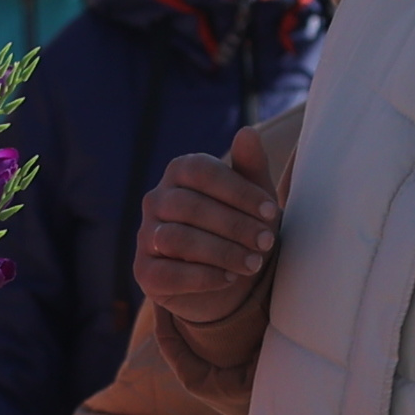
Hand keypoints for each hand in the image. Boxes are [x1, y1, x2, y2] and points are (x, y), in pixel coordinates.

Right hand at [136, 126, 278, 327]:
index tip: (270, 211)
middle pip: (189, 206)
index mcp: (180, 173)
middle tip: (266, 242)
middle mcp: (156, 200)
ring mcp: (146, 236)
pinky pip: (168, 273)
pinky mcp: (144, 272)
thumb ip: (251, 166)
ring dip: (222, 252)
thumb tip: (247, 132)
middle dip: (234, 225)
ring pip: (177, 239)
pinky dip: (204, 277)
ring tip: (252, 263)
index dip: (238, 191)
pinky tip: (229, 278)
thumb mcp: (255, 199)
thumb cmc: (242, 229)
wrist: (232, 282)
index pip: (202, 172)